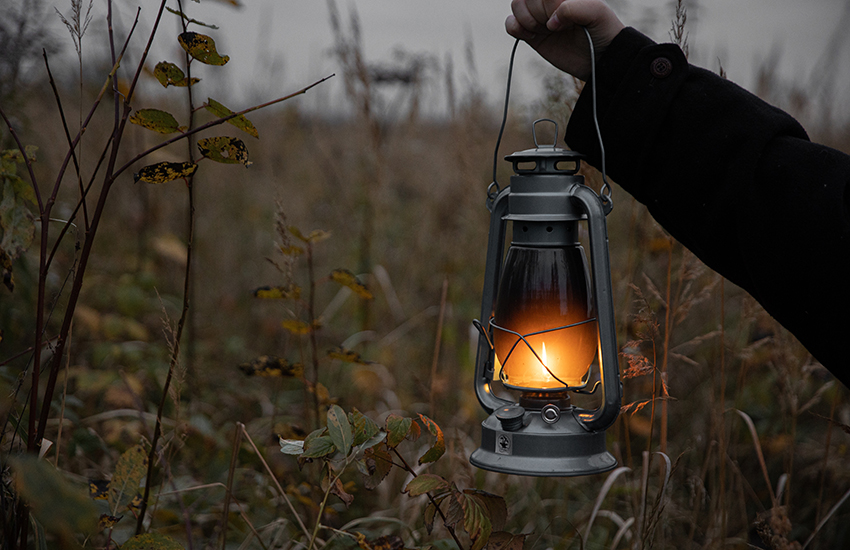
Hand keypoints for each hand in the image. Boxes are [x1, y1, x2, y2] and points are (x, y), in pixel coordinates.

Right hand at [506, 0, 624, 80]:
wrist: (600, 58)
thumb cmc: (602, 31)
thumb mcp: (596, 14)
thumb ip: (573, 9)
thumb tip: (551, 21)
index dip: (548, 4)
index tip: (560, 16)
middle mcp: (549, 1)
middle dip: (538, 13)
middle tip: (556, 27)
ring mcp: (539, 17)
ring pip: (516, 6)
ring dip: (526, 20)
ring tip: (544, 31)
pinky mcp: (532, 34)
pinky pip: (511, 24)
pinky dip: (514, 28)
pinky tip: (530, 36)